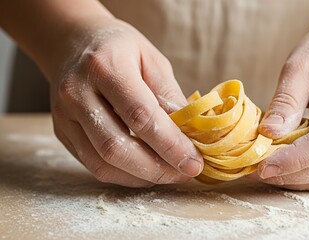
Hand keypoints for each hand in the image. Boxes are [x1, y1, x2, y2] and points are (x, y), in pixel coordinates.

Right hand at [50, 18, 202, 186]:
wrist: (73, 43)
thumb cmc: (120, 49)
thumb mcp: (152, 60)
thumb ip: (168, 96)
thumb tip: (190, 133)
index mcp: (105, 67)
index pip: (140, 116)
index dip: (170, 145)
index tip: (194, 161)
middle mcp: (77, 93)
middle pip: (116, 147)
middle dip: (157, 168)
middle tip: (186, 173)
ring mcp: (65, 116)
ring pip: (102, 163)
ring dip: (142, 177)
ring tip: (170, 174)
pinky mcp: (62, 133)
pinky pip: (93, 165)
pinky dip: (124, 175)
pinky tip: (147, 171)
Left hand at [255, 27, 308, 190]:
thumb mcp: (300, 64)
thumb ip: (286, 100)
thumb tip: (268, 134)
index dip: (295, 158)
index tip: (262, 166)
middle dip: (290, 173)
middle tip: (253, 170)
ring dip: (294, 178)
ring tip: (262, 168)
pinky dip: (303, 175)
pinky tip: (280, 166)